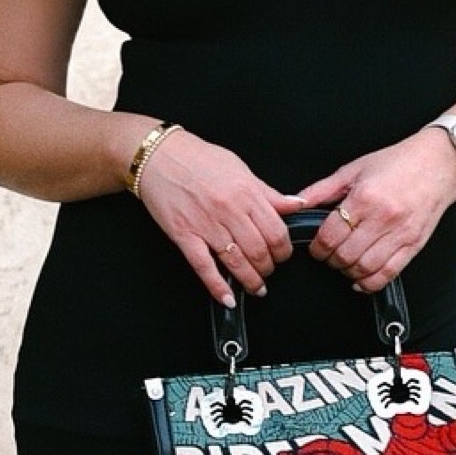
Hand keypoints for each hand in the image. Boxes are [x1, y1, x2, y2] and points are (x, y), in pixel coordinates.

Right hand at [132, 129, 292, 304]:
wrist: (159, 156)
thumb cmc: (198, 159)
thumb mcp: (240, 168)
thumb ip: (268, 192)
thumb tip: (296, 204)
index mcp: (246, 192)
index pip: (276, 231)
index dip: (283, 250)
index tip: (282, 255)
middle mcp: (228, 210)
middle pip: (259, 250)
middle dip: (269, 267)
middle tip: (269, 270)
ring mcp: (205, 224)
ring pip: (236, 262)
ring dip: (250, 280)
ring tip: (256, 287)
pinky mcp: (183, 235)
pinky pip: (203, 267)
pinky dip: (217, 286)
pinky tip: (227, 298)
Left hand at [287, 129, 455, 293]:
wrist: (439, 163)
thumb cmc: (398, 163)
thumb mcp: (354, 169)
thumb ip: (322, 189)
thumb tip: (295, 202)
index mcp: (364, 198)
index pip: (330, 236)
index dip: (317, 247)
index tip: (317, 247)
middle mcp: (383, 218)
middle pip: (345, 255)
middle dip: (330, 260)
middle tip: (329, 254)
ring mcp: (400, 234)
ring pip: (364, 268)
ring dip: (348, 271)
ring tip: (345, 262)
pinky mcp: (414, 245)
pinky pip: (388, 274)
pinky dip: (370, 282)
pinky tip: (361, 278)